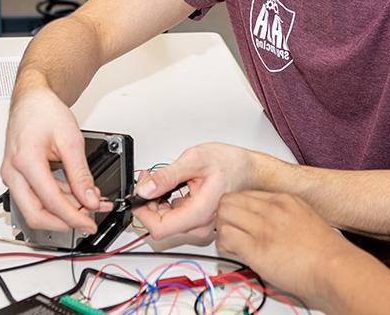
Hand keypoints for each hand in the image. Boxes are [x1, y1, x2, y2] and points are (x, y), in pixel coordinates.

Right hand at [0, 83, 100, 232]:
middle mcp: (12, 172)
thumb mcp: (71, 139)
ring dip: (62, 212)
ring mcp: (11, 176)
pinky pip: (34, 197)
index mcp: (25, 160)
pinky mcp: (16, 177)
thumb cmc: (44, 112)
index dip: (73, 217)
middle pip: (35, 214)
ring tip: (89, 205)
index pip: (50, 201)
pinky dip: (55, 201)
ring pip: (34, 209)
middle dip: (64, 222)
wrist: (31, 100)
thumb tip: (90, 198)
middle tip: (87, 220)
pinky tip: (75, 197)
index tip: (90, 223)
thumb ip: (81, 173)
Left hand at [131, 143, 257, 239]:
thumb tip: (145, 189)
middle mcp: (200, 225)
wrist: (250, 170)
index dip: (143, 213)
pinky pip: (176, 216)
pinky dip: (167, 201)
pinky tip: (174, 185)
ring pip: (167, 220)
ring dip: (157, 200)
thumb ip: (168, 176)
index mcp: (199, 213)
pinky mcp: (199, 221)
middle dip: (148, 202)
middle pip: (161, 225)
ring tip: (162, 178)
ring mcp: (200, 225)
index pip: (160, 229)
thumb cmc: (231, 164)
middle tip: (149, 178)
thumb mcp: (195, 160)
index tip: (139, 195)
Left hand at [216, 191, 365, 302]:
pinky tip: (236, 255)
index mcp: (286, 200)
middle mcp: (272, 207)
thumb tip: (270, 233)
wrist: (337, 269)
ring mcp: (264, 224)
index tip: (240, 224)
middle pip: (230, 199)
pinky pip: (225, 237)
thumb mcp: (307, 223)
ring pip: (223, 214)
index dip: (238, 210)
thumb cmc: (327, 255)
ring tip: (234, 246)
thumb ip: (286, 221)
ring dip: (223, 231)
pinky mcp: (257, 246)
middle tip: (232, 234)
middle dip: (225, 217)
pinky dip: (224, 246)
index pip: (246, 194)